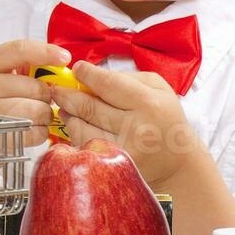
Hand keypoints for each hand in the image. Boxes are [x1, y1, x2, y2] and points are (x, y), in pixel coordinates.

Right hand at [0, 39, 70, 145]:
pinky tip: (27, 131)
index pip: (19, 50)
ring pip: (40, 110)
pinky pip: (37, 132)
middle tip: (35, 101)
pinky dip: (39, 133)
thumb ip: (20, 69)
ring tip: (31, 117)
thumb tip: (58, 68)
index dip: (45, 52)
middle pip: (37, 87)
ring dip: (44, 116)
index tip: (65, 57)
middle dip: (45, 96)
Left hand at [50, 61, 202, 187]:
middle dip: (67, 95)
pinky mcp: (113, 165)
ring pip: (81, 127)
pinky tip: (76, 124)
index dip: (86, 74)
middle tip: (57, 89)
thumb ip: (127, 77)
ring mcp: (123, 150)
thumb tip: (92, 74)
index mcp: (148, 104)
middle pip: (88, 106)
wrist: (176, 162)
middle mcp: (136, 128)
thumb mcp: (158, 89)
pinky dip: (74, 133)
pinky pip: (83, 145)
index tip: (77, 69)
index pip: (107, 84)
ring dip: (67, 114)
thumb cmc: (164, 118)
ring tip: (66, 107)